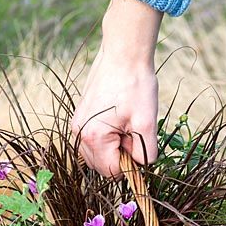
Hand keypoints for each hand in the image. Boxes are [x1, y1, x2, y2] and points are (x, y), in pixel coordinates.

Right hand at [71, 0, 163, 177]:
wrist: (123, 53)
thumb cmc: (135, 84)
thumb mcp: (148, 122)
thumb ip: (146, 152)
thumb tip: (140, 164)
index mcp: (94, 137)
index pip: (111, 172)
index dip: (130, 165)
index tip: (140, 146)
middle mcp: (79, 133)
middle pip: (100, 165)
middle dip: (119, 155)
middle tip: (133, 132)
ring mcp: (77, 124)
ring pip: (96, 153)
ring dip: (113, 146)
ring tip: (125, 123)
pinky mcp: (80, 115)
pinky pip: (92, 138)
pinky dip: (106, 135)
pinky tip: (118, 117)